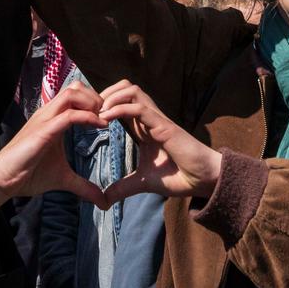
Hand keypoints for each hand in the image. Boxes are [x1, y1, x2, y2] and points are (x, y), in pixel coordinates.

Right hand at [0, 83, 107, 203]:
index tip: (110, 118)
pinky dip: (88, 117)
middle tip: (109, 115)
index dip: (95, 102)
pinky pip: (69, 115)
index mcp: (53, 119)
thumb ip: (84, 186)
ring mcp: (45, 119)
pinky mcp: (43, 130)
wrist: (3, 181)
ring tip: (105, 118)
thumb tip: (103, 202)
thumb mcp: (64, 179)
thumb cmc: (28, 175)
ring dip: (93, 102)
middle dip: (96, 97)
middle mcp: (48, 114)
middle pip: (75, 87)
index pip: (76, 96)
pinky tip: (100, 126)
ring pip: (72, 93)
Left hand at [99, 80, 222, 201]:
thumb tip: (104, 200)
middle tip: (89, 112)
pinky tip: (106, 120)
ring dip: (111, 97)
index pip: (120, 102)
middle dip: (103, 94)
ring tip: (97, 114)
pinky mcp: (164, 126)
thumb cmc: (178, 177)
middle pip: (124, 87)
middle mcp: (149, 118)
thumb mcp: (142, 183)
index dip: (102, 104)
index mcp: (143, 126)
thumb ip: (123, 188)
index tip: (86, 117)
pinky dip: (120, 109)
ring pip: (131, 90)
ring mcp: (157, 119)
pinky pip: (139, 108)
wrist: (202, 182)